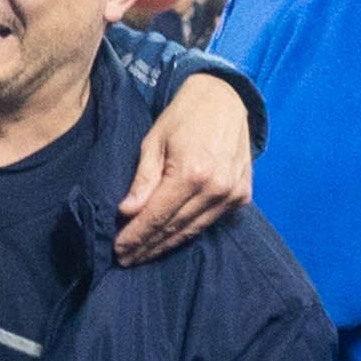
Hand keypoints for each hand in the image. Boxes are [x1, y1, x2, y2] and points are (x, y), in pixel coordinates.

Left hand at [116, 70, 253, 264]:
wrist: (224, 101)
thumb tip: (127, 212)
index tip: (117, 249)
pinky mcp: (242, 196)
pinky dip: (188, 232)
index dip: (136, 235)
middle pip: (175, 228)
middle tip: (126, 259)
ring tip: (143, 255)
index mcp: (191, 172)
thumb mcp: (153, 141)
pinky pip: (210, 222)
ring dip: (167, 245)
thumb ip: (143, 179)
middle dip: (148, 246)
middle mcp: (216, 188)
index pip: (157, 216)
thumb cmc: (182, 118)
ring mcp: (233, 194)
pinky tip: (170, 241)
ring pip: (193, 230)